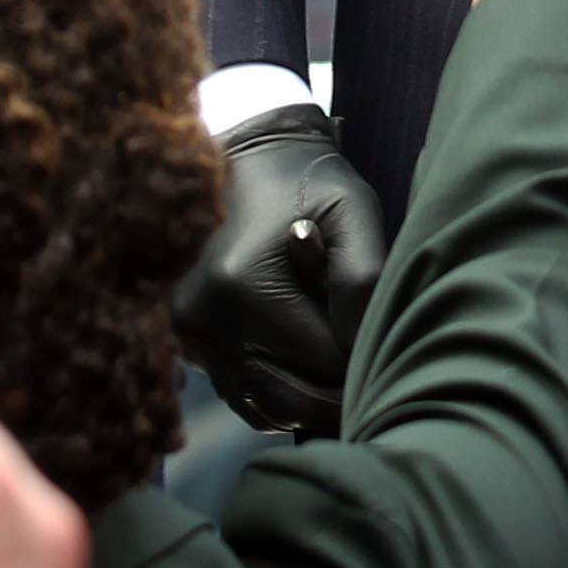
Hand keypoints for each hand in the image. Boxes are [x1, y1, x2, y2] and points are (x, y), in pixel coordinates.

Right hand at [174, 106, 391, 437]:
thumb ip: (363, 278)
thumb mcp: (353, 209)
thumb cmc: (309, 183)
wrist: (246, 160)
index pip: (323, 364)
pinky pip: (244, 397)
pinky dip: (280, 390)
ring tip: (335, 349)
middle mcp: (204, 320)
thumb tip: (361, 350)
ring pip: (268, 407)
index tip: (379, 332)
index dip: (361, 357)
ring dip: (309, 394)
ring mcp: (190, 337)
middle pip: (292, 398)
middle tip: (368, 357)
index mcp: (242, 285)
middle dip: (337, 387)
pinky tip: (301, 354)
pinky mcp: (188, 345)